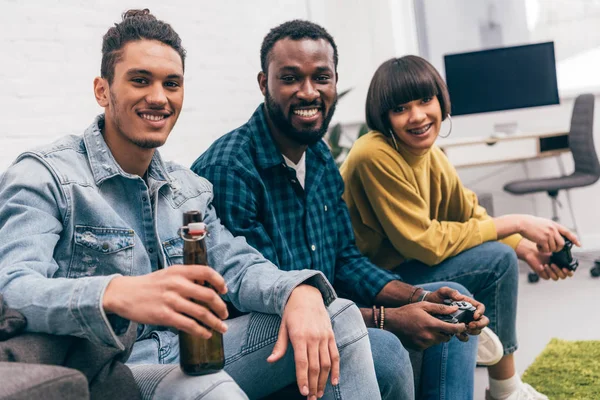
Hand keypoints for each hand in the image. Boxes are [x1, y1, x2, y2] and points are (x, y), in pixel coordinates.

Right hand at [103, 264, 228, 337]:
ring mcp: (170, 300)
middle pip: (208, 295)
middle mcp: (176, 284)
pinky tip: (206, 334)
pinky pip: (188, 325)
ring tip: (222, 327)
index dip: (219, 281)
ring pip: (201, 313)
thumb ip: (186, 278)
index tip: (225, 291)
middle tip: (225, 314)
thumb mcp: (168, 274)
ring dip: (215, 322)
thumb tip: (208, 289)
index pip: (206, 272)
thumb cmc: (149, 285)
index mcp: (179, 271)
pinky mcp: (163, 316)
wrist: (123, 294)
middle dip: (221, 307)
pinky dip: (201, 331)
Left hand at [267, 285, 338, 398]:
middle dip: (313, 385)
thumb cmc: (292, 313)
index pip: (302, 363)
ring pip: (326, 363)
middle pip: (315, 366)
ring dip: (323, 381)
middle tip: (311, 399)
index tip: (304, 393)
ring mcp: (324, 337)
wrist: (307, 295)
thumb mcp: (283, 327)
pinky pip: (335, 355)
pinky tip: (334, 381)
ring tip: (320, 393)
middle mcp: (313, 338)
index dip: (303, 379)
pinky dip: (336, 369)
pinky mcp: (331, 336)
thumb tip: (270, 361)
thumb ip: (279, 346)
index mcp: (299, 336)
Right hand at [384, 302, 468, 349]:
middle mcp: (429, 336)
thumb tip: (454, 309)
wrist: (391, 323)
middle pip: (447, 337)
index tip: (462, 325)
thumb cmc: (407, 312)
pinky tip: (421, 332)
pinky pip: (429, 345)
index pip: (452, 329)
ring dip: (437, 335)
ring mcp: (424, 343)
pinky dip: (429, 339)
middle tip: (442, 324)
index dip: (460, 328)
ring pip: (438, 341)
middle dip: (447, 331)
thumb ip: (440, 308)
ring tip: (428, 327)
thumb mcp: (423, 306)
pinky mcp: (419, 348)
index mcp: (432, 324)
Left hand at [425, 286, 488, 337]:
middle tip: (470, 325)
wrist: (427, 307)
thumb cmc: (436, 297)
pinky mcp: (458, 329)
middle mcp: (468, 313)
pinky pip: (465, 336)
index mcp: (467, 303)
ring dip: (473, 331)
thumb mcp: (442, 292)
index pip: (480, 307)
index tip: (474, 316)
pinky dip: (464, 337)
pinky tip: (457, 335)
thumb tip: (459, 297)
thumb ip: (450, 291)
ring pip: (476, 329)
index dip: (480, 312)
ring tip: (464, 329)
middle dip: (480, 324)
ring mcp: (464, 322)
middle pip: (483, 320)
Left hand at [516, 238, 573, 280]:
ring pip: (556, 278)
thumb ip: (564, 254)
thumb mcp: (556, 251)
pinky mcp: (544, 275)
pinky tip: (543, 266)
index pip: (570, 272)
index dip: (570, 272)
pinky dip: (546, 272)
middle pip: (564, 276)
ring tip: (548, 264)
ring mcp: (551, 273)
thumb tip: (570, 254)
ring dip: (553, 272)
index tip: (566, 268)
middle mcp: (558, 270)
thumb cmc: (544, 251)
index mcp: (563, 266)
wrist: (533, 252)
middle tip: (554, 265)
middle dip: (560, 271)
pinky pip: (547, 277)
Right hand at [517, 215, 579, 252]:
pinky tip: (538, 247)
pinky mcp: (542, 240)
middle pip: (562, 243)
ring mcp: (548, 235)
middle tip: (552, 249)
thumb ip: (551, 228)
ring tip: (542, 247)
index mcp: (554, 225)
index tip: (578, 244)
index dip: (574, 239)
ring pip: (554, 248)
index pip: (568, 232)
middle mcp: (553, 230)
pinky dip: (543, 250)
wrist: (522, 223)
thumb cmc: (531, 224)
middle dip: (558, 249)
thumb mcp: (544, 223)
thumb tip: (557, 236)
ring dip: (548, 250)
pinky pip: (546, 249)